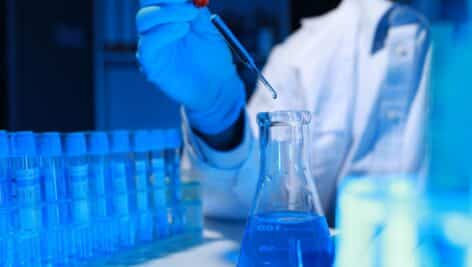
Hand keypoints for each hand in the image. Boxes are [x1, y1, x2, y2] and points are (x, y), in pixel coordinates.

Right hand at [137, 1, 245, 133]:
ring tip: (190, 16)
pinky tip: (181, 29)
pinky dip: (163, 32)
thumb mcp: (209, 29)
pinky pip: (147, 44)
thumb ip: (198, 12)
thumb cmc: (214, 58)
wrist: (217, 87)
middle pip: (146, 3)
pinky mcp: (151, 63)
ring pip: (144, 19)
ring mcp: (152, 44)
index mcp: (169, 17)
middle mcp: (156, 28)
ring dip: (167, 13)